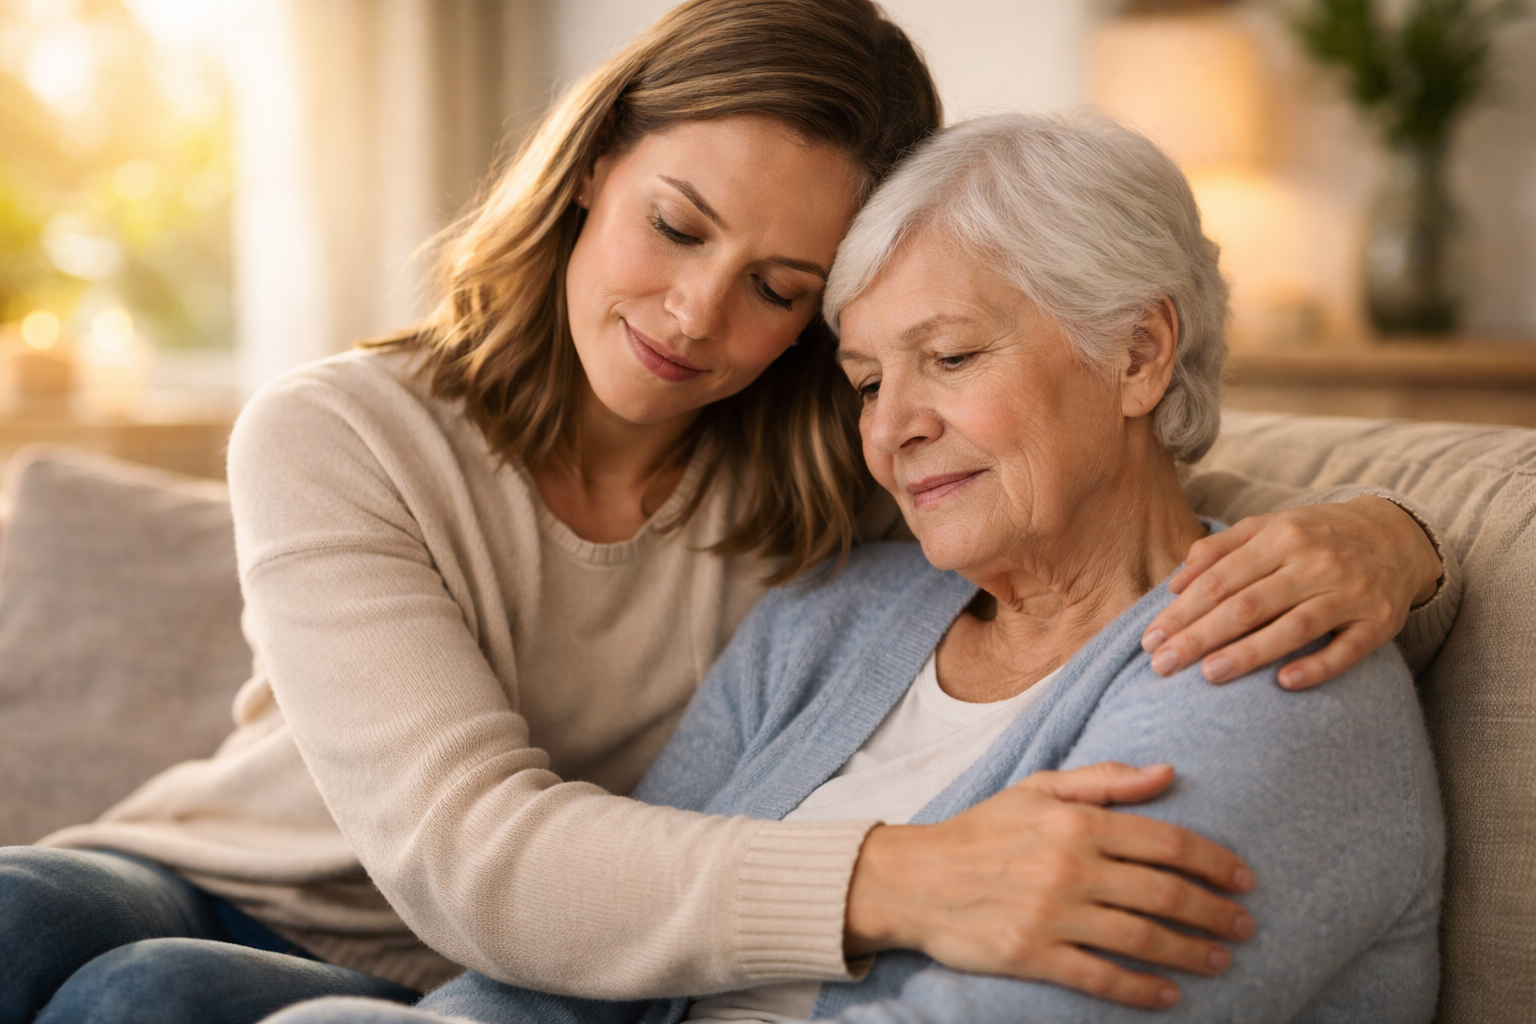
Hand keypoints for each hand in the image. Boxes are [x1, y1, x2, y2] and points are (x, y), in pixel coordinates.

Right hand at [844, 762, 1254, 1009]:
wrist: (913, 878)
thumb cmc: (979, 831)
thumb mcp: (1036, 788)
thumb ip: (1104, 780)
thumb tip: (1169, 773)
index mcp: (1075, 822)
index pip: (1164, 840)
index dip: (1213, 861)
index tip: (1244, 879)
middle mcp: (1069, 866)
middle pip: (1164, 892)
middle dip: (1214, 911)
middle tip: (1244, 926)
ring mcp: (1051, 914)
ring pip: (1141, 937)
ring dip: (1191, 951)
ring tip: (1220, 960)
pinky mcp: (1032, 955)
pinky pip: (1101, 978)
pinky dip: (1141, 989)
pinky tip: (1169, 994)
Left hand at [1141, 496, 1441, 689]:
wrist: (1395, 535)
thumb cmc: (1314, 536)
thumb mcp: (1267, 527)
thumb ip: (1219, 550)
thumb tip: (1175, 585)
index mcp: (1280, 538)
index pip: (1220, 580)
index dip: (1182, 611)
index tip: (1150, 639)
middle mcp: (1314, 563)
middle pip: (1248, 605)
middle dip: (1200, 637)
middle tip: (1162, 665)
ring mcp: (1349, 593)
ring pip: (1293, 627)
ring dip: (1249, 653)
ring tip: (1208, 675)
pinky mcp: (1379, 622)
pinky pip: (1348, 649)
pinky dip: (1317, 666)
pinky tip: (1284, 683)